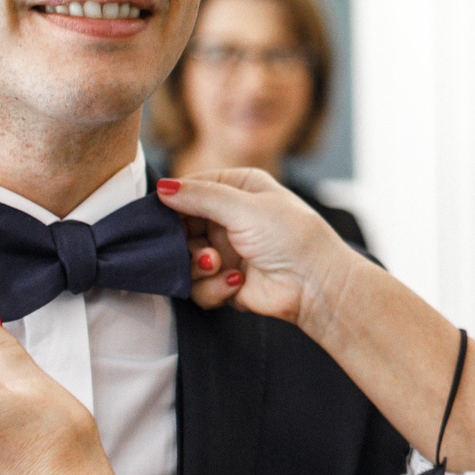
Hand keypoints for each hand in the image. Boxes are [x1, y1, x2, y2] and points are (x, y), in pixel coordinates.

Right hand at [158, 169, 356, 325]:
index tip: (158, 215)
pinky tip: (237, 282)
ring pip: (185, 259)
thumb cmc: (292, 237)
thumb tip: (162, 188)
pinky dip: (214, 287)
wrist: (316, 285)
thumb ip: (202, 197)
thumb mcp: (246, 208)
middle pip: (181, 227)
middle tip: (196, 246)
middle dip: (184, 242)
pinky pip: (198, 286)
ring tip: (219, 265)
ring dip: (199, 265)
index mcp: (239, 188)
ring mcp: (227, 250)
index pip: (191, 189)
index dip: (173, 203)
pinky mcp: (225, 281)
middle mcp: (230, 217)